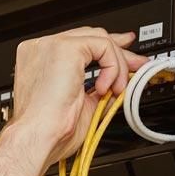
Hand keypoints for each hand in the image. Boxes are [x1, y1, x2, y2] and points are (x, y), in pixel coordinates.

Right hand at [8, 27, 146, 168]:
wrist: (37, 138)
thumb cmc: (49, 131)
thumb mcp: (80, 105)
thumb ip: (96, 89)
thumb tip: (116, 83)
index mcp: (39, 60)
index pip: (78, 44)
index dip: (104, 52)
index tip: (124, 60)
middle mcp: (41, 48)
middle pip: (89, 37)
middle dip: (118, 52)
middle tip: (136, 65)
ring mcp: (51, 45)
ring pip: (99, 40)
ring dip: (117, 66)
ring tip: (117, 90)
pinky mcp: (65, 48)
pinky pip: (103, 46)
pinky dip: (113, 67)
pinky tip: (107, 87)